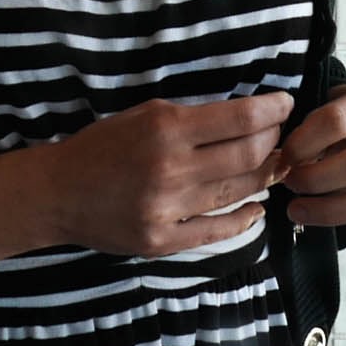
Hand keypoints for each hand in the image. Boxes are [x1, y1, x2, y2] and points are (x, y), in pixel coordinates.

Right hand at [62, 91, 287, 258]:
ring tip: (272, 165)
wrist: (59, 193)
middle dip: (274, 142)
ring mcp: (168, 210)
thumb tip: (245, 118)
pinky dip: (244, 219)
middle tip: (281, 135)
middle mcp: (171, 169)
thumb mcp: (145, 114)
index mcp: (166, 130)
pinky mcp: (162, 241)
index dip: (273, 110)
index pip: (239, 119)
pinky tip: (256, 207)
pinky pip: (218, 231)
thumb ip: (192, 117)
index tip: (285, 104)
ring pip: (238, 192)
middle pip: (248, 156)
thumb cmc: (103, 146)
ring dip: (264, 177)